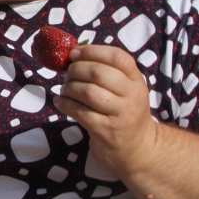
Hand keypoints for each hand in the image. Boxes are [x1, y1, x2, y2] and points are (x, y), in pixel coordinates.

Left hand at [54, 44, 158, 179]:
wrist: (137, 148)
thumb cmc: (123, 111)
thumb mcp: (124, 89)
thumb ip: (106, 71)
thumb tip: (74, 54)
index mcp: (136, 80)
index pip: (117, 57)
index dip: (92, 51)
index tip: (74, 53)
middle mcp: (132, 95)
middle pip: (99, 73)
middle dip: (76, 70)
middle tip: (67, 74)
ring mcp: (120, 114)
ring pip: (88, 92)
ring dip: (69, 88)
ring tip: (65, 90)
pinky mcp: (107, 131)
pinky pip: (80, 112)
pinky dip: (65, 105)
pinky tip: (61, 102)